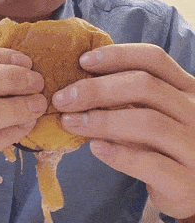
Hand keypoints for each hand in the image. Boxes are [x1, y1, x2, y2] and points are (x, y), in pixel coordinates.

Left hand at [52, 44, 194, 219]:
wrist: (190, 190)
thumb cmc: (161, 143)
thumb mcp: (150, 112)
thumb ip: (126, 96)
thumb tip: (76, 83)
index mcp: (185, 88)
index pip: (153, 59)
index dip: (117, 55)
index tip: (83, 61)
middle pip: (145, 86)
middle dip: (96, 89)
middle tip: (62, 98)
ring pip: (148, 123)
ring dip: (101, 121)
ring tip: (69, 122)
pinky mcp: (187, 180)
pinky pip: (152, 164)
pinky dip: (120, 154)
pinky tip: (95, 147)